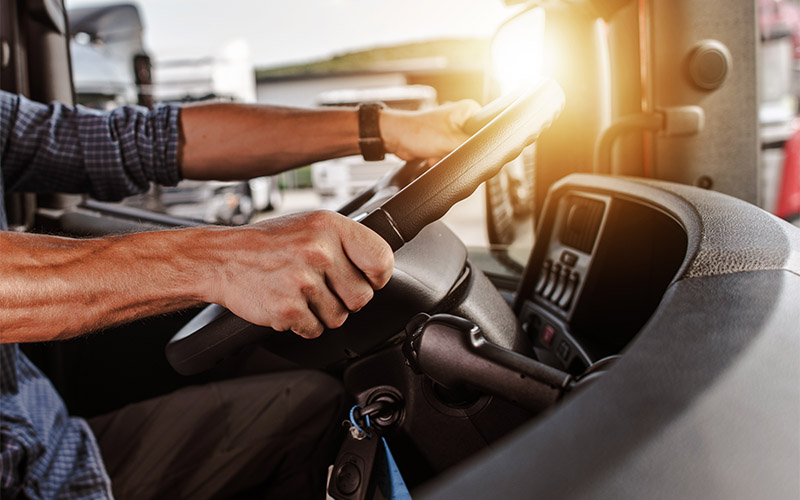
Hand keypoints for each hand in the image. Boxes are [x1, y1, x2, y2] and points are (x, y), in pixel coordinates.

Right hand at [203, 211, 393, 338]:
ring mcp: (302, 280)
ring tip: (301, 293)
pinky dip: (303, 324)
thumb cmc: (269, 243)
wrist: (222, 258)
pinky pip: (315, 330)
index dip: (377, 276)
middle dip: (345, 299)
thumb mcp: (311, 226)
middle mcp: (318, 251)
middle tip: (322, 288)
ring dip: (322, 313)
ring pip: (339, 317)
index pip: (381, 258)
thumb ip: (346, 243)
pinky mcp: (287, 308)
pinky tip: (289, 304)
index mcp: (330, 226)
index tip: (368, 279)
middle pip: (362, 297)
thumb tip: (380, 268)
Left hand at [380, 100, 479, 162]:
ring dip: (448, 156)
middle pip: (473, 142)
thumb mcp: (450, 142)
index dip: (479, 142)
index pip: (487, 128)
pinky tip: (432, 157)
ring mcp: (453, 128)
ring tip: (437, 154)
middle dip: (459, 152)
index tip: (466, 148)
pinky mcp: (444, 139)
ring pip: (461, 150)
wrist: (395, 138)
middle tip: (447, 151)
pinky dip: (442, 158)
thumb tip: (487, 152)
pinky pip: (451, 153)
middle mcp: (462, 117)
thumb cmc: (417, 133)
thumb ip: (472, 146)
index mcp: (468, 110)